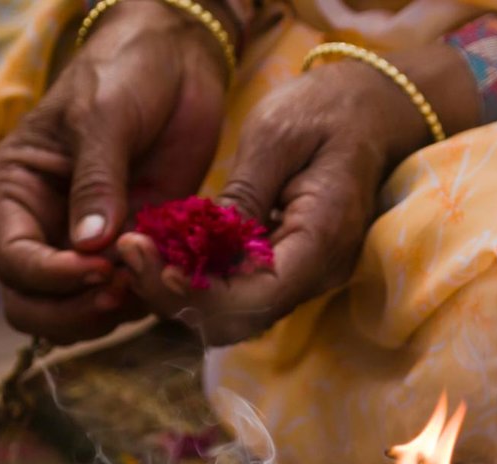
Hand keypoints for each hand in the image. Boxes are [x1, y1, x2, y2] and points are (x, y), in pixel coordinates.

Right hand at [0, 0, 230, 343]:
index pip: (15, 263)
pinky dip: (146, 300)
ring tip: (149, 283)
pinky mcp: (136, 249)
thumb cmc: (127, 73)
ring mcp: (92, 244)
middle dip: (74, 311)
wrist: (179, 65)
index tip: (100, 268)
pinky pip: (130, 296)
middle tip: (121, 292)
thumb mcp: (104, 117)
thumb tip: (88, 246)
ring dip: (112, 314)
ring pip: (80, 311)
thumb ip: (96, 182)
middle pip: (35, 304)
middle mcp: (47, 226)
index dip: (53, 279)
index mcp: (18, 192)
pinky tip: (170, 278)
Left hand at [119, 43, 478, 344]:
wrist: (368, 114)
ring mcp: (305, 275)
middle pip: (242, 318)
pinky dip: (200, 281)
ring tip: (138, 253)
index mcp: (322, 239)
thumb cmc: (326, 112)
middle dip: (180, 298)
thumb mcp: (276, 135)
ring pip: (237, 314)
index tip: (152, 262)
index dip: (201, 293)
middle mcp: (317, 272)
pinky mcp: (289, 268)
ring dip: (183, 294)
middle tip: (129, 254)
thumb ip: (243, 194)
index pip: (258, 296)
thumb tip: (204, 247)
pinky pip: (242, 293)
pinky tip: (166, 253)